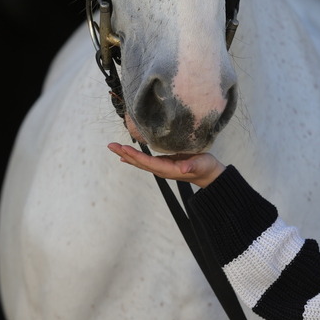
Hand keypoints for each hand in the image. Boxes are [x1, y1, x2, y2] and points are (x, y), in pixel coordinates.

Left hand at [107, 142, 224, 186]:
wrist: (208, 174)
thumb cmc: (205, 167)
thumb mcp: (201, 165)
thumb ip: (192, 166)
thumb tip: (183, 168)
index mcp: (168, 169)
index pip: (148, 162)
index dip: (135, 155)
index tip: (123, 148)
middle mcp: (161, 169)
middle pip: (139, 162)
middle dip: (125, 154)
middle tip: (111, 145)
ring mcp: (161, 167)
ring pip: (140, 161)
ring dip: (127, 154)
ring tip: (115, 148)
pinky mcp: (163, 163)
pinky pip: (145, 160)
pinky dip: (134, 157)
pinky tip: (126, 155)